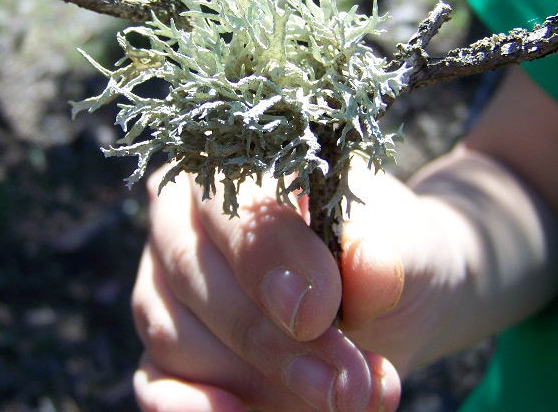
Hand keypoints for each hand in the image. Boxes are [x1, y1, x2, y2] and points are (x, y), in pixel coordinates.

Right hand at [132, 164, 409, 411]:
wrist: (393, 302)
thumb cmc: (386, 252)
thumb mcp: (404, 244)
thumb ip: (384, 253)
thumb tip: (370, 270)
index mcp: (236, 169)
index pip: (226, 202)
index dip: (266, 257)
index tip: (321, 309)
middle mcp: (182, 221)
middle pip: (189, 270)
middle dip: (267, 334)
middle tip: (346, 378)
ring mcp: (165, 287)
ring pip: (173, 332)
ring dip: (256, 375)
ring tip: (344, 397)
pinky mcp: (167, 352)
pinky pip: (153, 382)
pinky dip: (189, 407)